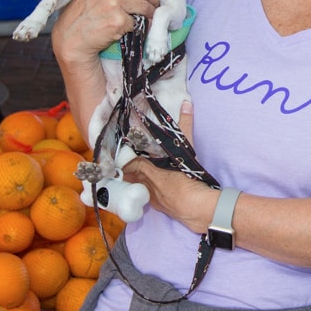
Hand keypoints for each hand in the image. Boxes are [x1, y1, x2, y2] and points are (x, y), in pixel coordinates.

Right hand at [53, 0, 160, 74]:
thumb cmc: (83, 16)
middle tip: (151, 10)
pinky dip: (137, 29)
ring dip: (148, 17)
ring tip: (139, 22)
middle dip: (153, 2)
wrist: (71, 40)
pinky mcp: (118, 19)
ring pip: (147, 6)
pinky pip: (140, 22)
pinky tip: (124, 31)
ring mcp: (113, 2)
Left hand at [121, 102, 216, 232]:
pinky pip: (144, 198)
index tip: (116, 153)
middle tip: (119, 164)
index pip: (127, 162)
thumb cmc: (187, 177)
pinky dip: (141, 193)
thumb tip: (186, 104)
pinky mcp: (157, 206)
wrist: (194, 206)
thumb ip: (185, 126)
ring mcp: (149, 196)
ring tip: (126, 176)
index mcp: (147, 169)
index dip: (121, 158)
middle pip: (127, 175)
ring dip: (130, 182)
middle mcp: (144, 183)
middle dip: (123, 170)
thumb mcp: (186, 150)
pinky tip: (143, 191)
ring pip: (133, 187)